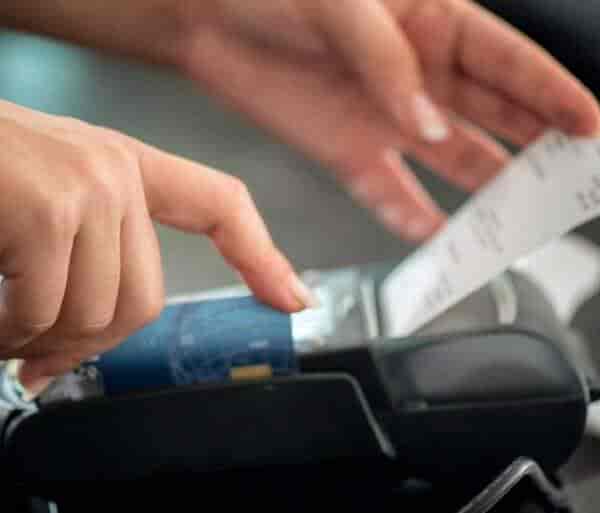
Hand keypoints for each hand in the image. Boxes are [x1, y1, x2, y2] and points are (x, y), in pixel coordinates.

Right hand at [0, 100, 315, 393]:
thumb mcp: (42, 211)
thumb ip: (83, 264)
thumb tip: (81, 346)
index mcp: (122, 167)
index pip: (220, 205)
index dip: (261, 255)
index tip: (289, 295)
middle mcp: (114, 169)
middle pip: (145, 300)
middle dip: (87, 345)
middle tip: (38, 356)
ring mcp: (86, 184)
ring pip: (97, 313)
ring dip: (41, 342)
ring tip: (3, 329)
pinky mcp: (48, 206)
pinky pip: (46, 310)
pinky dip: (9, 334)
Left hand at [169, 0, 599, 239]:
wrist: (204, 20)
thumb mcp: (340, 2)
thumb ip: (388, 61)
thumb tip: (427, 123)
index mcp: (430, 25)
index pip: (508, 64)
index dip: (553, 96)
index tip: (589, 128)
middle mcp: (416, 78)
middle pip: (492, 118)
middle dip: (534, 149)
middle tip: (566, 185)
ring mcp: (384, 119)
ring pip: (448, 161)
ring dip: (480, 192)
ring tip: (509, 223)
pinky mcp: (345, 150)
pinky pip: (387, 190)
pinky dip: (408, 214)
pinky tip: (432, 236)